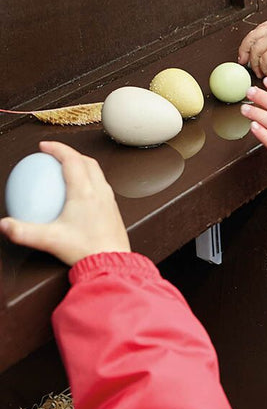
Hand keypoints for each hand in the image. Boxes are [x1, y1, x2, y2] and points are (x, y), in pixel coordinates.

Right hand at [0, 141, 130, 265]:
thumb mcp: (49, 240)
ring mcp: (109, 199)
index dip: (58, 149)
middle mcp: (100, 191)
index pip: (72, 160)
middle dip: (70, 153)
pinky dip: (89, 179)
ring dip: (82, 164)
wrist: (112, 262)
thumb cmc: (85, 250)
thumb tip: (3, 224)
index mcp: (85, 192)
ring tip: (67, 169)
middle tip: (54, 155)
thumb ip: (23, 232)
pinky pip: (101, 185)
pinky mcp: (113, 208)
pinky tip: (79, 193)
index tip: (45, 146)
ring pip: (97, 172)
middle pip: (87, 161)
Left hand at [238, 20, 266, 77]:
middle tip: (243, 62)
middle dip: (244, 52)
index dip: (250, 42)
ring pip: (255, 51)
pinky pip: (263, 61)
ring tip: (261, 73)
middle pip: (251, 38)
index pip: (258, 30)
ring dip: (256, 65)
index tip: (246, 52)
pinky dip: (264, 70)